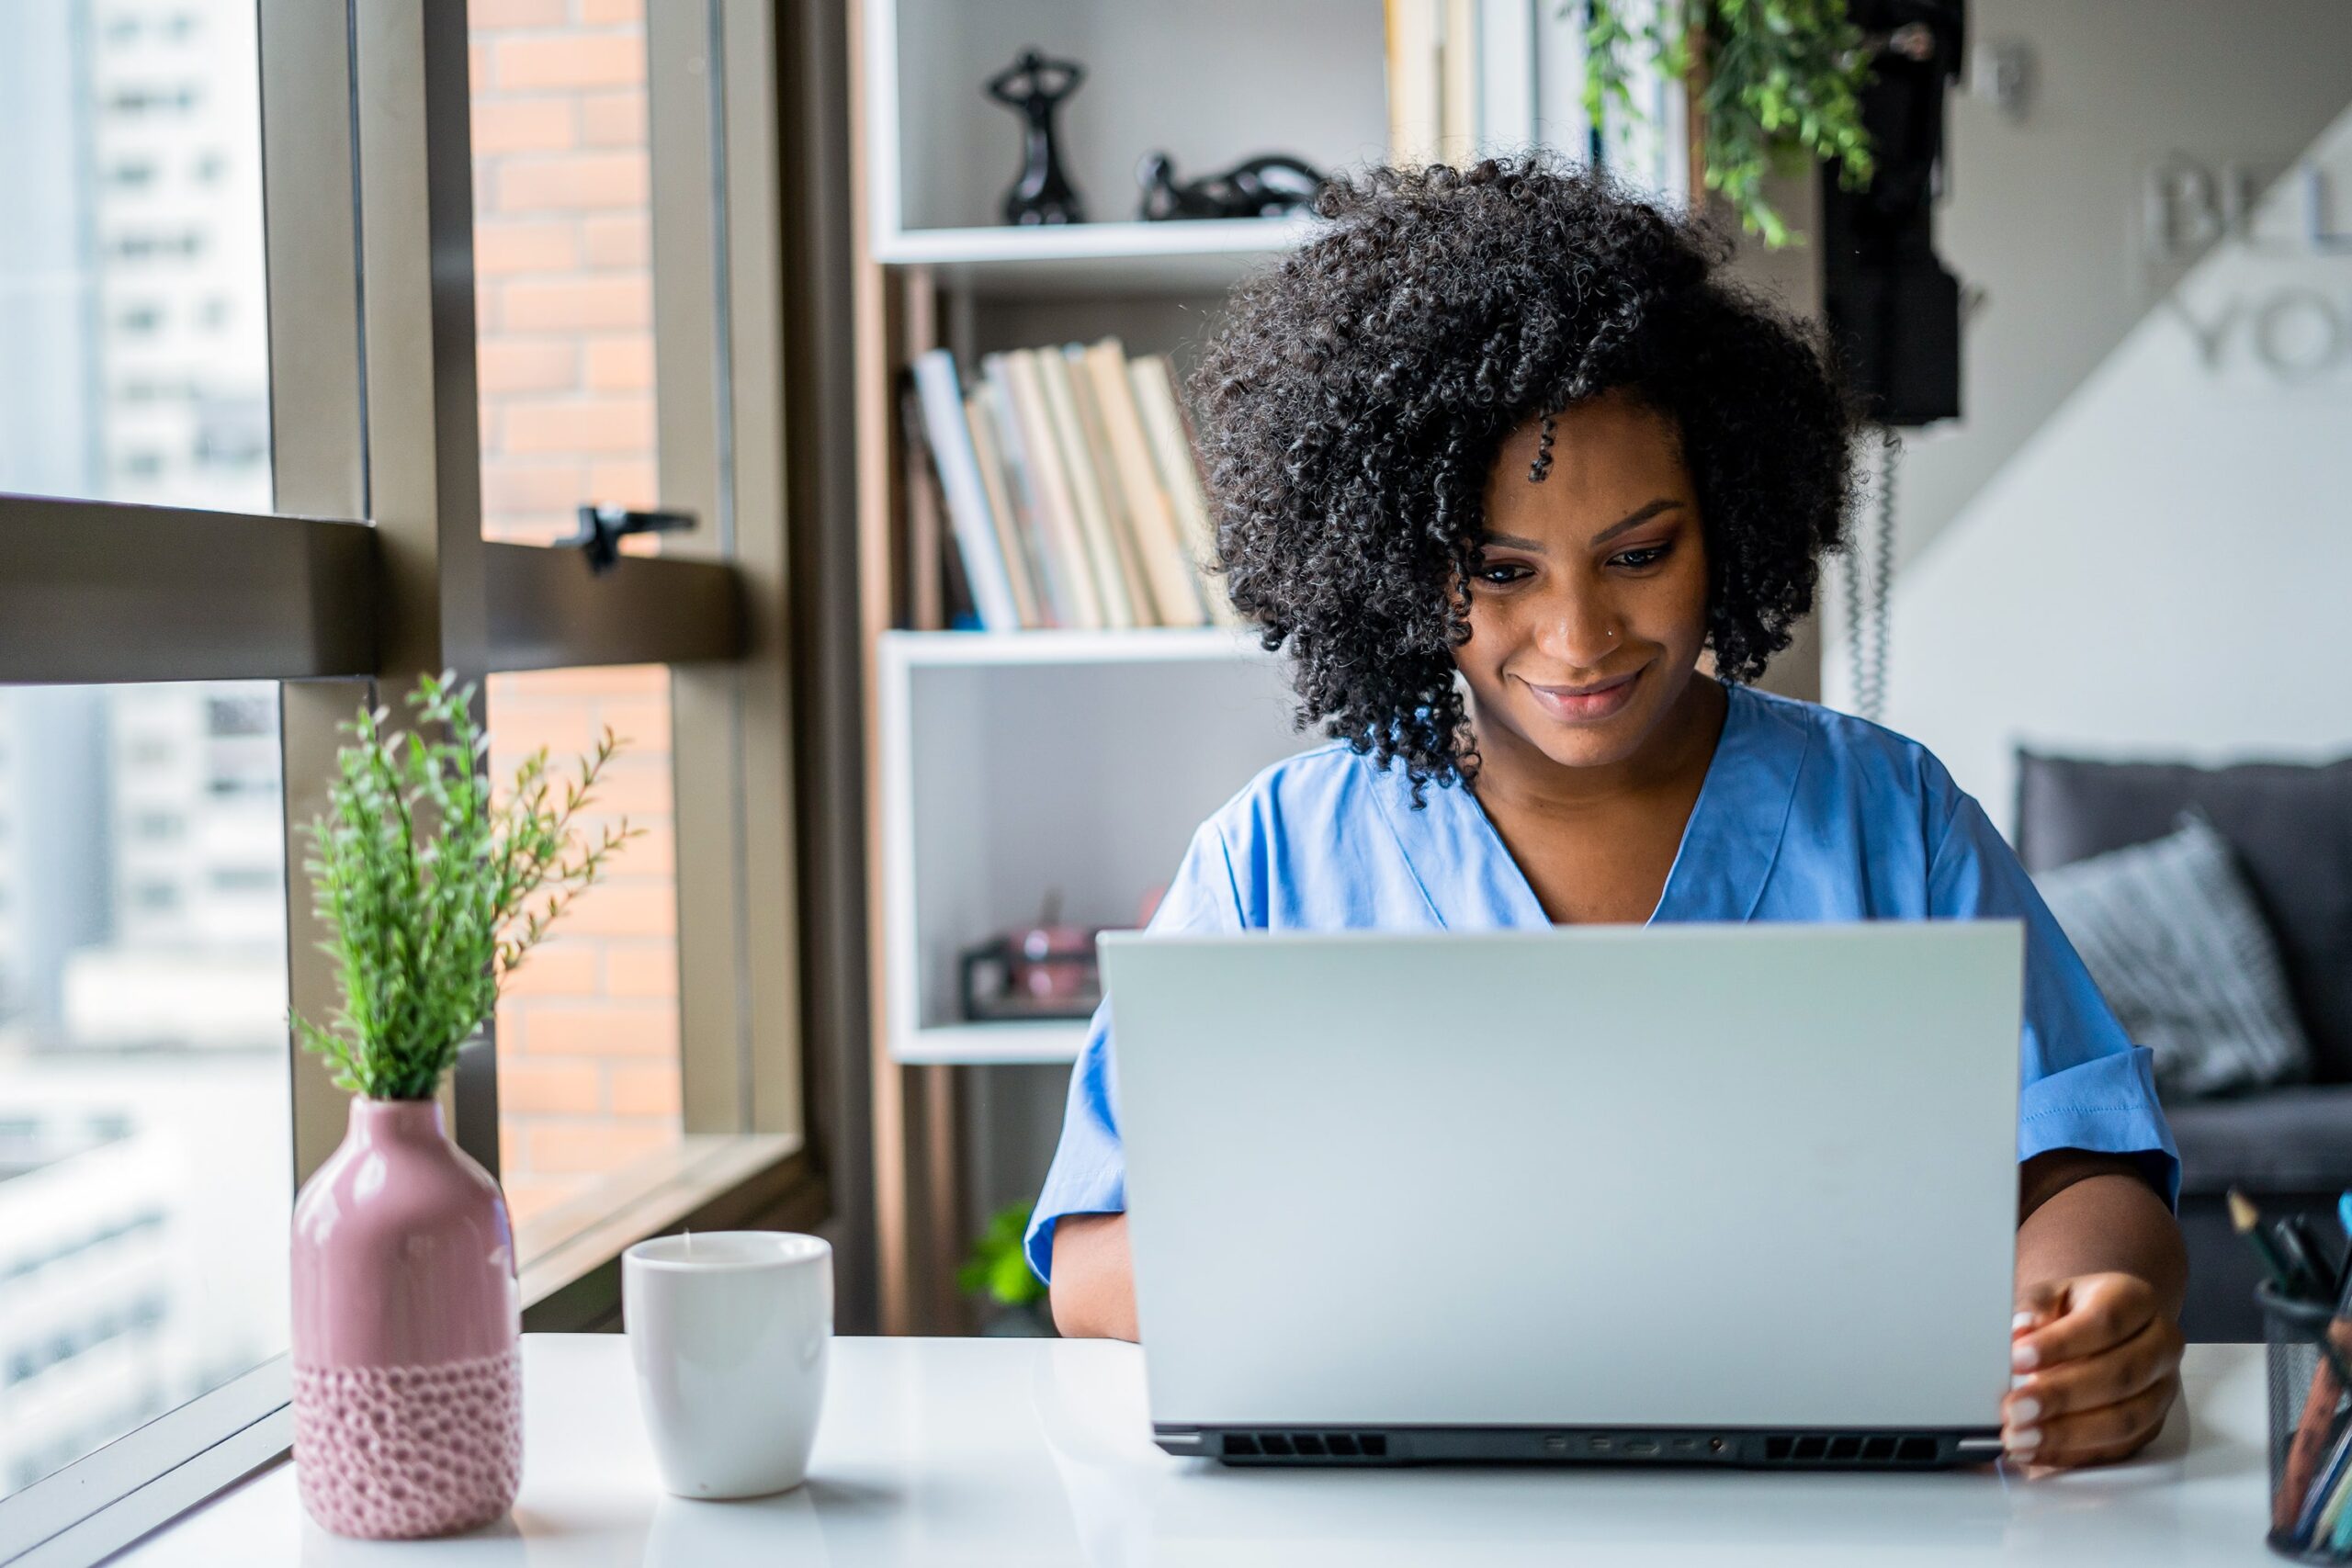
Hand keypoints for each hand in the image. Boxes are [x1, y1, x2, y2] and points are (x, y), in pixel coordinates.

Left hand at [2002, 1272, 2181, 1469]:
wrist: (2100, 1330)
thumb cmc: (2072, 1312)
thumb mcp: (2051, 1296)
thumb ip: (2035, 1307)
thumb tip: (2019, 1332)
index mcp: (2136, 1300)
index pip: (2106, 1322)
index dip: (2061, 1343)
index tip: (2017, 1358)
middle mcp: (2159, 1345)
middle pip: (2120, 1375)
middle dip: (2061, 1396)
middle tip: (2015, 1407)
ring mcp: (2161, 1390)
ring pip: (2124, 1419)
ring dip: (2066, 1434)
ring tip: (2020, 1436)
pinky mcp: (2151, 1427)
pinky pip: (2115, 1449)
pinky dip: (2070, 1454)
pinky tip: (2033, 1450)